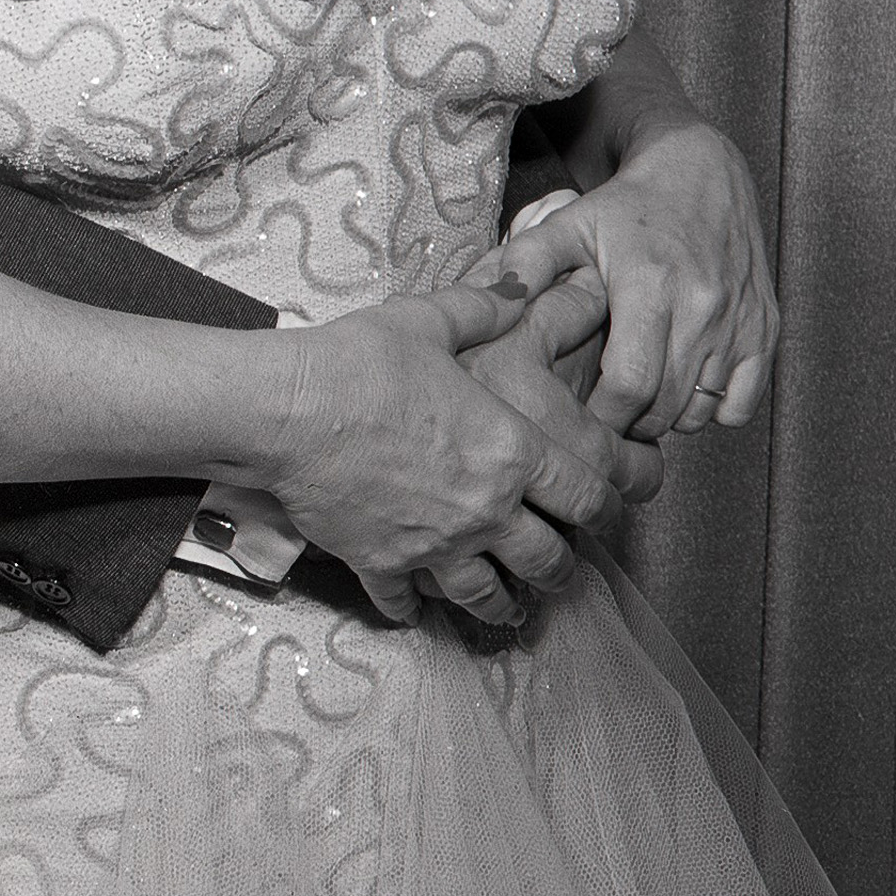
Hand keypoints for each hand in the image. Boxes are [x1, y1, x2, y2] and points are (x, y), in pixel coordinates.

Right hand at [260, 282, 658, 626]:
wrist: (289, 410)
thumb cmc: (363, 360)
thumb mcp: (429, 320)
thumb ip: (485, 307)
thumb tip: (522, 288)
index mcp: (508, 452)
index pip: (584, 495)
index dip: (606, 506)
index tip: (605, 510)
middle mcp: (484, 511)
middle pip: (547, 561)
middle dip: (561, 567)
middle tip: (559, 564)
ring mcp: (434, 547)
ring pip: (488, 597)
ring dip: (504, 604)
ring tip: (509, 607)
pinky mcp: (382, 565)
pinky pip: (408, 604)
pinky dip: (414, 607)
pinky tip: (415, 602)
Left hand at [498, 117, 778, 442]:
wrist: (698, 169)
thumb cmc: (625, 205)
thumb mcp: (565, 225)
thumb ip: (523, 266)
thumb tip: (485, 305)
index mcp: (649, 283)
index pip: (629, 387)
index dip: (601, 418)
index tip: (580, 419)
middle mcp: (703, 305)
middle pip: (664, 407)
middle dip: (629, 422)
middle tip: (604, 410)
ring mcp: (740, 319)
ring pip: (701, 410)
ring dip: (667, 415)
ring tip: (640, 389)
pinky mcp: (766, 327)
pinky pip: (740, 404)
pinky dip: (712, 407)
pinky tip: (683, 380)